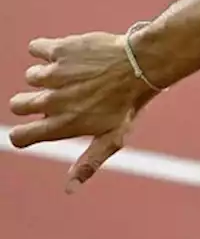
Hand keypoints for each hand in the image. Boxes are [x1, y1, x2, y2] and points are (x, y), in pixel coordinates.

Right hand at [8, 32, 160, 192]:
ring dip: (48, 76)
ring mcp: (54, 75)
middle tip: (60, 96)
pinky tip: (68, 56)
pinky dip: (46, 50)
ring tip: (76, 76)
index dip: (22, 134)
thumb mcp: (112, 138)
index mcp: (63, 125)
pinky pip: (36, 49)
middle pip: (17, 104)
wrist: (143, 66)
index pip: (19, 137)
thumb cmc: (129, 105)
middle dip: (31, 102)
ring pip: (32, 76)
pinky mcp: (59, 50)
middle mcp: (53, 101)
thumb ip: (88, 163)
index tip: (34, 127)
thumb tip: (69, 189)